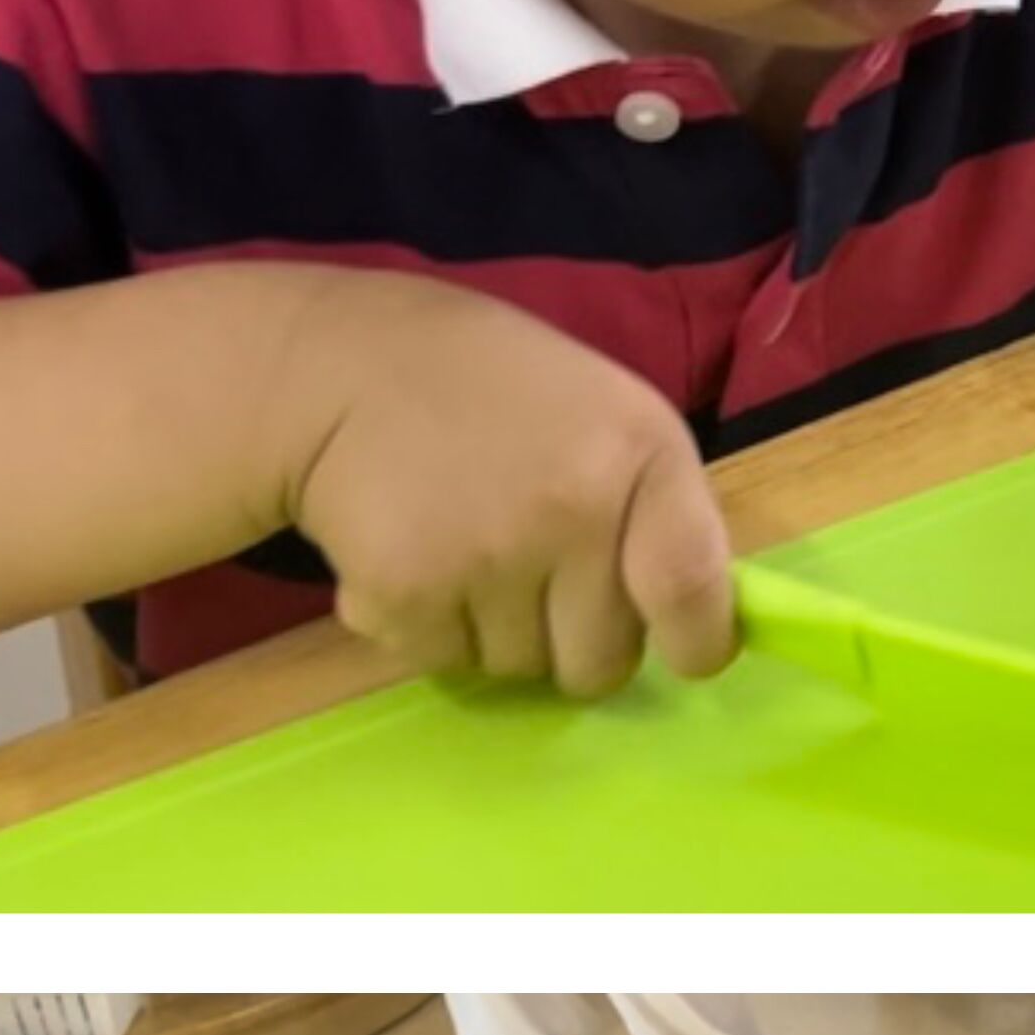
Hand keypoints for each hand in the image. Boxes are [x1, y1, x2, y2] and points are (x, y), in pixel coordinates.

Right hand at [280, 275, 736, 696]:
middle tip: (538, 575)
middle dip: (577, 639)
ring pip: (521, 670)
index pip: (693, 588)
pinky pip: (444, 662)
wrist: (335, 365)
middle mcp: (572, 509)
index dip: (698, 642)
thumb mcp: (608, 413)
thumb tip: (695, 621)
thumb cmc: (494, 389)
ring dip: (498, 632)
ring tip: (468, 548)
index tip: (686, 652)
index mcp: (640, 453)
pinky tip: (416, 556)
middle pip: (604, 661)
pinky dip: (428, 628)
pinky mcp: (406, 593)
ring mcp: (487, 556)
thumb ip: (657, 510)